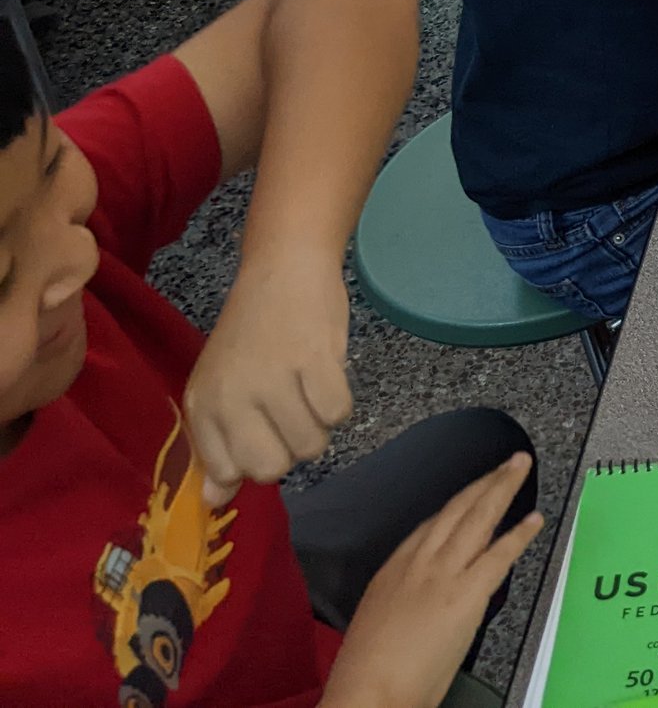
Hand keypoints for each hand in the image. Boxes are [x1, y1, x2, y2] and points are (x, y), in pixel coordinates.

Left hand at [185, 255, 353, 506]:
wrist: (284, 269)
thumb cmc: (252, 332)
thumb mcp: (221, 388)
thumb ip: (218, 446)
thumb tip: (216, 502)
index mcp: (205, 405)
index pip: (228, 472)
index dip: (253, 460)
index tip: (261, 432)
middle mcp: (233, 396)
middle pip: (272, 468)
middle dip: (289, 448)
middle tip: (290, 412)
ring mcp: (274, 379)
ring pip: (311, 445)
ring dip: (318, 424)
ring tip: (308, 390)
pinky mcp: (314, 361)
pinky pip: (339, 413)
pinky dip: (339, 400)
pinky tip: (325, 375)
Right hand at [320, 454, 541, 707]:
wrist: (367, 694)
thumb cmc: (366, 672)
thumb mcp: (377, 623)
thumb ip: (402, 601)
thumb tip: (421, 603)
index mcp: (392, 571)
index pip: (429, 526)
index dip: (456, 505)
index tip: (472, 492)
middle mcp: (418, 564)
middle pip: (457, 510)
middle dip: (484, 483)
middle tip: (507, 464)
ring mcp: (444, 575)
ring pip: (479, 519)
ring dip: (503, 489)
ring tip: (520, 468)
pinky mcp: (467, 594)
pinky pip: (500, 555)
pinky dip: (520, 535)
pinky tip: (534, 521)